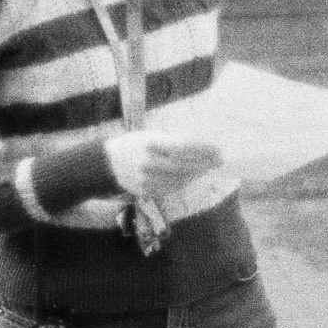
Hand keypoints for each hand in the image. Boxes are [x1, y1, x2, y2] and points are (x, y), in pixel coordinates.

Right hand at [105, 130, 222, 202]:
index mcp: (150, 144)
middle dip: (204, 163)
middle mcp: (148, 163)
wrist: (108, 163)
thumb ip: (173, 142)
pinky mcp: (146, 191)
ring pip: (179, 179)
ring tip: (208, 167)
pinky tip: (192, 176)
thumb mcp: (151, 136)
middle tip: (219, 160)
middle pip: (183, 166)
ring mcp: (146, 180)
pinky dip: (184, 182)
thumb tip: (202, 146)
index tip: (217, 149)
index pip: (182, 148)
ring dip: (196, 174)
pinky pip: (171, 188)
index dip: (202, 150)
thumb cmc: (135, 145)